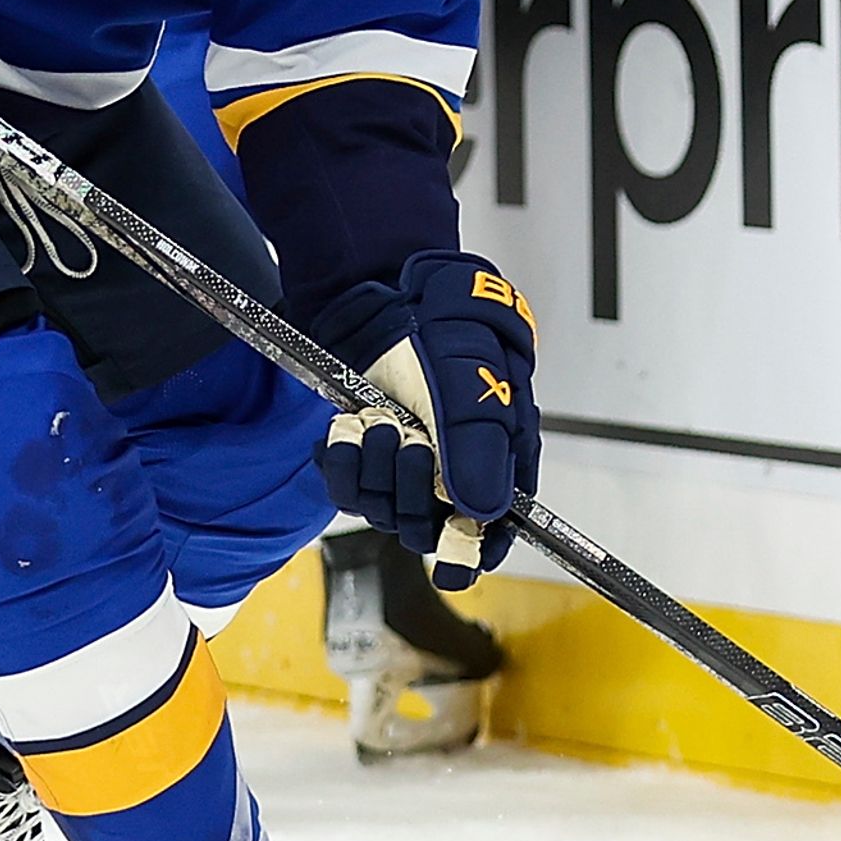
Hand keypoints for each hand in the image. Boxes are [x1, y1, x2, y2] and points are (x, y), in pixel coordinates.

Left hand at [313, 252, 537, 585]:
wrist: (384, 289)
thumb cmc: (445, 325)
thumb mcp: (474, 381)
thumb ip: (479, 446)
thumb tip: (483, 511)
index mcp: (498, 457)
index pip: (492, 529)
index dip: (474, 547)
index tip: (454, 551)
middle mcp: (453, 467)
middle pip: (429, 527)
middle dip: (414, 492)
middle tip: (411, 442)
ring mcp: (407, 461)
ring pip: (385, 511)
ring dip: (377, 471)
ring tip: (381, 421)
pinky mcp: (365, 452)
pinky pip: (347, 489)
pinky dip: (343, 464)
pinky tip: (349, 431)